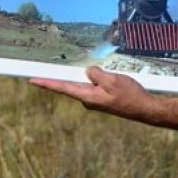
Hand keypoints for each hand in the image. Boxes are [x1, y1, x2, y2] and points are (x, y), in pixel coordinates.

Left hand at [29, 66, 177, 130]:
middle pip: (73, 84)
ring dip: (94, 76)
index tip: (31, 80)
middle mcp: (88, 99)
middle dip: (73, 74)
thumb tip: (87, 71)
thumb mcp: (111, 80)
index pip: (61, 87)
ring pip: (87, 82)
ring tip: (114, 79)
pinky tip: (114, 79)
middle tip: (63, 68)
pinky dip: (100, 78)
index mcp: (86, 96)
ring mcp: (95, 99)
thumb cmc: (129, 96)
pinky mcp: (102, 97)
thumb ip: (95, 74)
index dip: (46, 83)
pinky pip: (96, 84)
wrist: (145, 109)